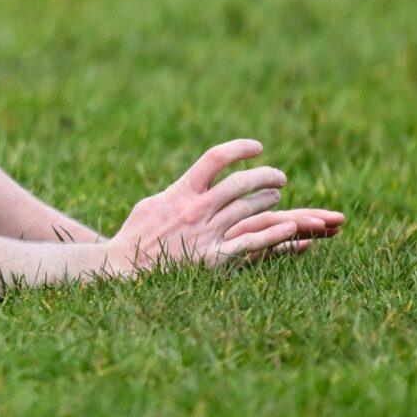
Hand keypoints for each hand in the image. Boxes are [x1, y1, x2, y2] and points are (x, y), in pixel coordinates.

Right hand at [107, 139, 343, 276]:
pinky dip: (273, 234)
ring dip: (269, 201)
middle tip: (278, 177)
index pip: (215, 159)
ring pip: (249, 210)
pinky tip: (291, 227)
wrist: (125, 269)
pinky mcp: (214, 259)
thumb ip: (177, 193)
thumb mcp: (152, 204)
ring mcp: (206, 233)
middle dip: (265, 176)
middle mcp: (197, 209)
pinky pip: (250, 244)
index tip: (256, 147)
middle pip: (239, 184)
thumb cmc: (136, 236)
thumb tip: (194, 183)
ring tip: (278, 197)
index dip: (239, 149)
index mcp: (180, 192)